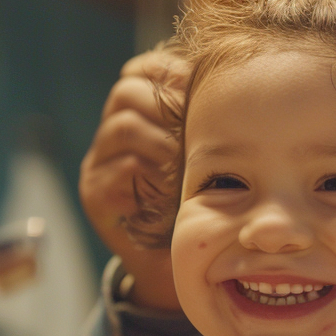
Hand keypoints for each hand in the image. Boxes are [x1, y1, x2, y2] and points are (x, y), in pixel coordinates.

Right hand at [79, 50, 186, 311]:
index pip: (142, 70)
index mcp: (135, 113)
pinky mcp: (96, 196)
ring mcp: (98, 164)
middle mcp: (110, 134)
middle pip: (127, 92)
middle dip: (168, 105)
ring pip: (122, 128)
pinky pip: (119, 172)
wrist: (176, 265)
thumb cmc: (201, 200)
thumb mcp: (205, 153)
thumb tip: (240, 80)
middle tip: (202, 128)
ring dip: (164, 141)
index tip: (205, 90)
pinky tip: (175, 189)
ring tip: (190, 160)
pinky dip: (153, 176)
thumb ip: (205, 119)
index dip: (172, 74)